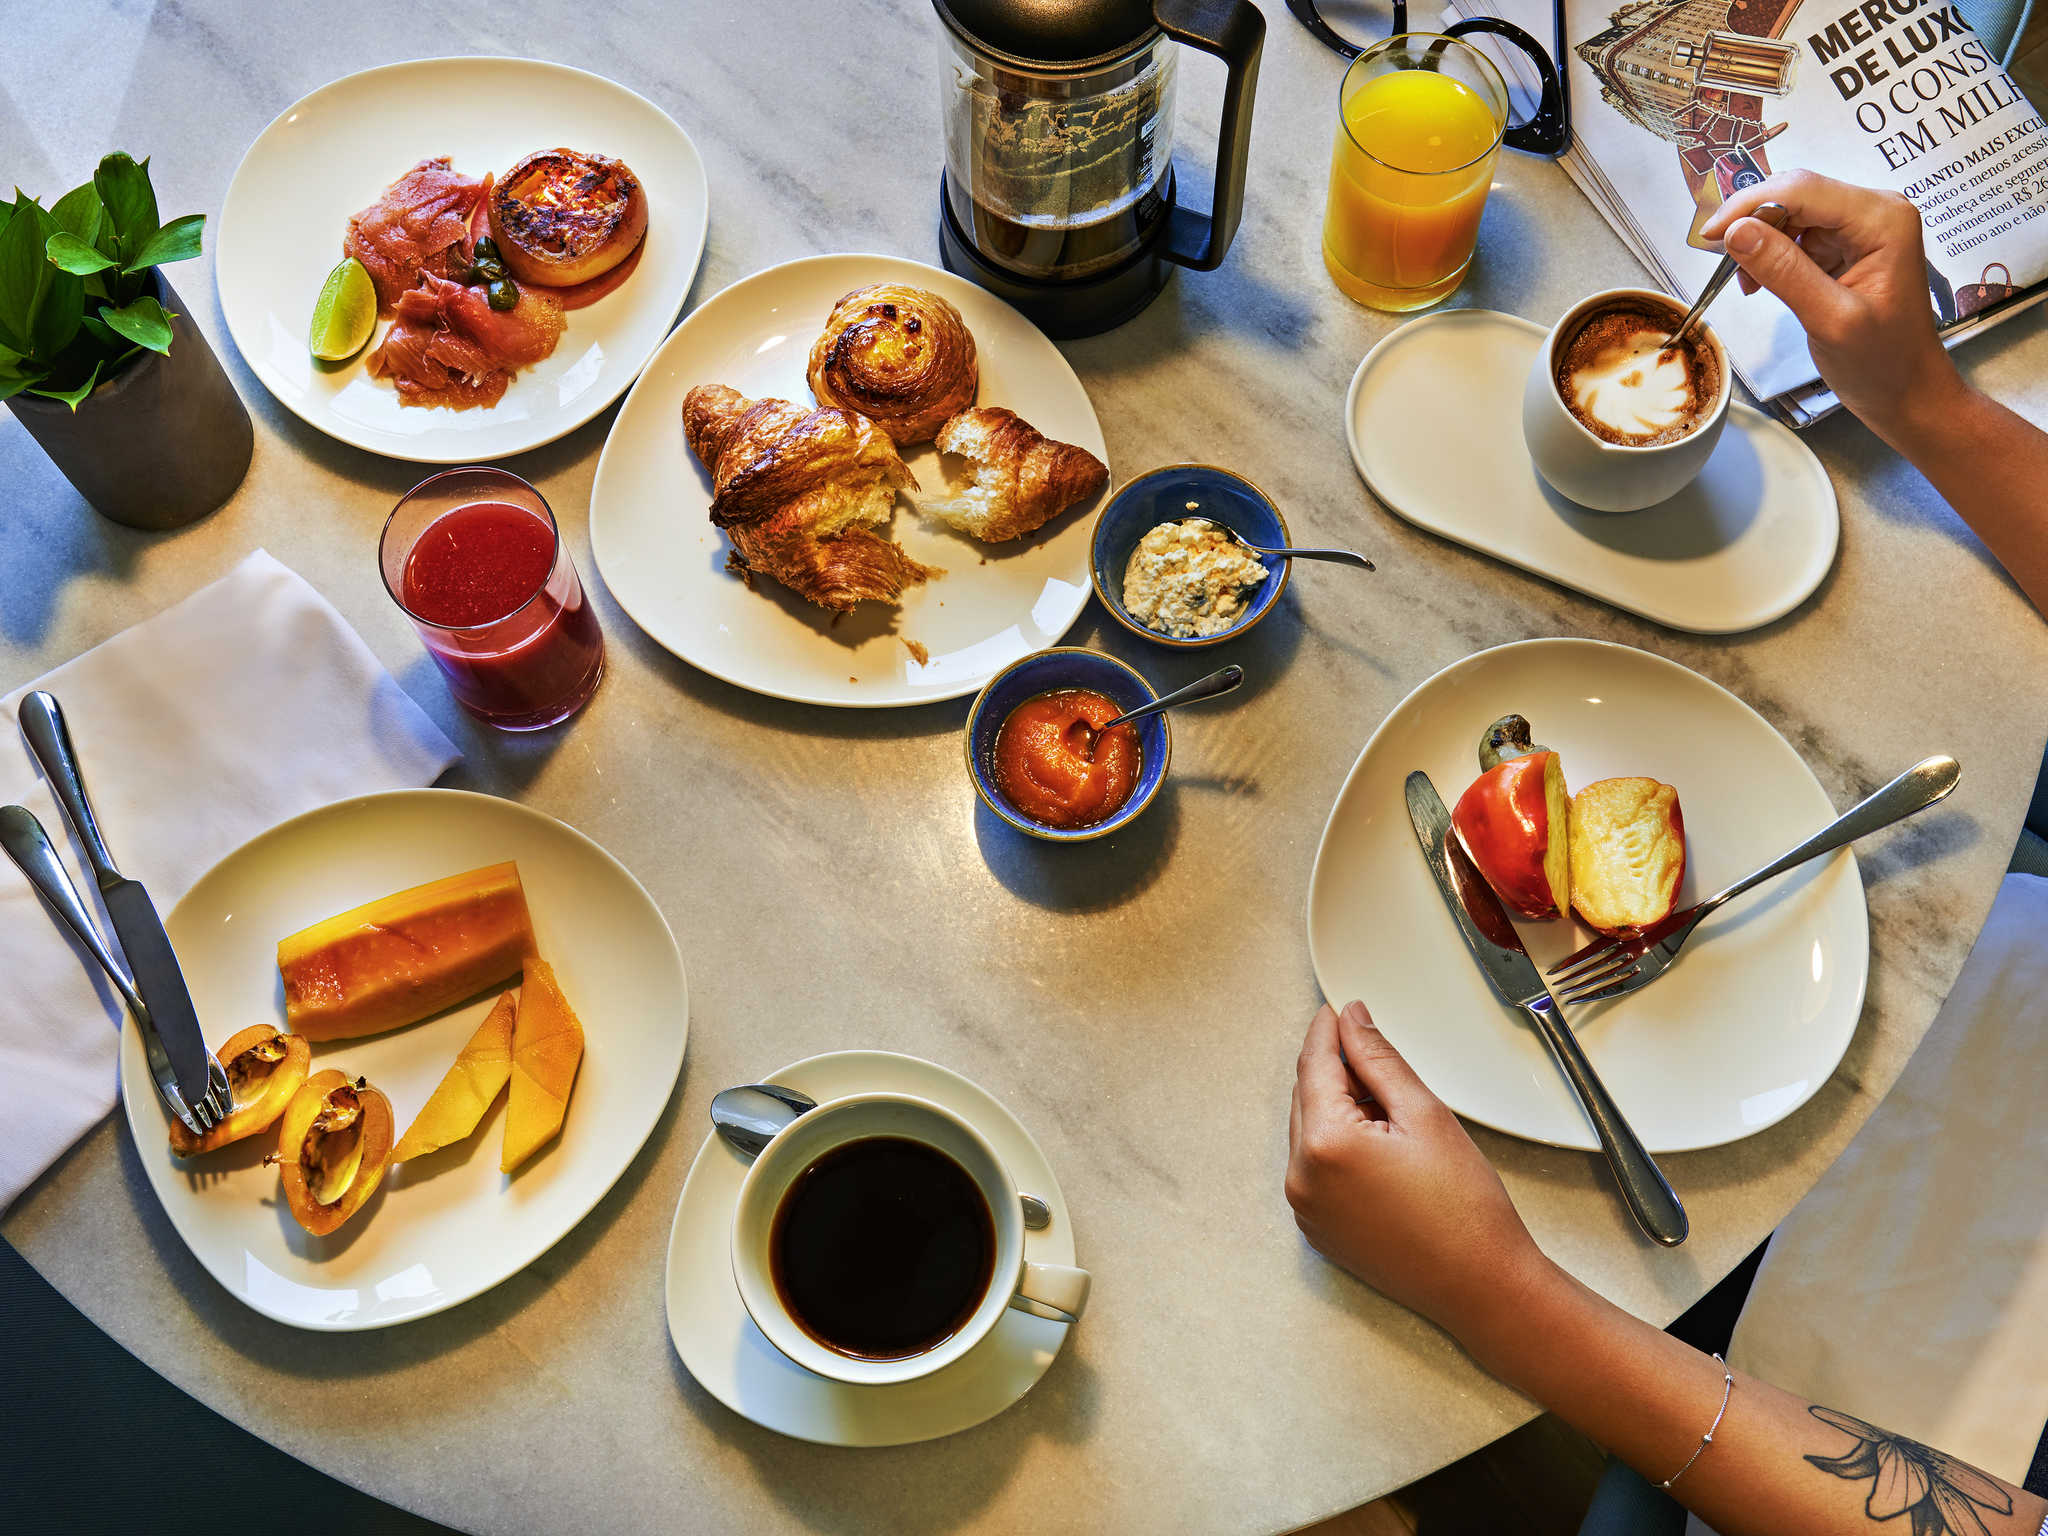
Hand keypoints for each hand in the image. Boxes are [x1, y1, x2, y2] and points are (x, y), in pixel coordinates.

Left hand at [1285, 1001, 1544, 1340]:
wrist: (1480, 1285)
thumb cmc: (1463, 1208)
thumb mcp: (1423, 1114)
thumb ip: (1378, 1059)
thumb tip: (1351, 1021)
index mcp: (1324, 1144)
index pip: (1313, 1066)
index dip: (1327, 1031)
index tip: (1338, 1010)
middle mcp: (1302, 1178)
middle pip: (1306, 1098)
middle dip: (1335, 1072)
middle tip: (1375, 1059)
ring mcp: (1306, 1209)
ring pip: (1309, 1133)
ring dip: (1337, 1111)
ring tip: (1391, 1116)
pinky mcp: (1317, 1230)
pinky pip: (1315, 1170)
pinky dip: (1337, 1149)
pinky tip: (1381, 1152)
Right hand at [1698, 170, 1966, 439]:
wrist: (1907, 391)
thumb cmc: (1883, 363)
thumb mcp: (1829, 319)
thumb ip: (1784, 272)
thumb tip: (1736, 233)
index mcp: (1882, 220)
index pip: (1803, 189)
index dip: (1749, 205)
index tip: (1710, 236)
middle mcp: (1874, 212)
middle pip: (1796, 192)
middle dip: (1752, 220)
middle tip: (1717, 256)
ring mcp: (1860, 228)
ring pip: (1791, 211)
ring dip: (1759, 239)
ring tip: (1746, 280)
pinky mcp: (1845, 246)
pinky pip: (1797, 234)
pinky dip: (1771, 253)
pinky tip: (1761, 280)